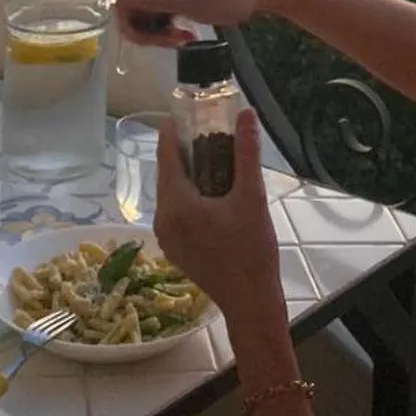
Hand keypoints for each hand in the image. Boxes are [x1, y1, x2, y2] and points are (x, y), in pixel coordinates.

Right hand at [116, 0, 274, 42]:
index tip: (161, 43)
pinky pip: (162, 8)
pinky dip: (170, 24)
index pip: (125, 4)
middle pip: (135, 9)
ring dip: (161, 30)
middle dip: (151, 32)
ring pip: (148, 11)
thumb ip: (158, 1)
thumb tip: (124, 1)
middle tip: (177, 43)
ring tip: (185, 39)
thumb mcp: (194, 4)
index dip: (135, 29)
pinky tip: (187, 32)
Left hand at [154, 111, 284, 338]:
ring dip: (189, 176)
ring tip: (216, 162)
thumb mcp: (252, 198)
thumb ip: (246, 153)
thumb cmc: (252, 251)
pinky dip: (189, 198)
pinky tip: (213, 195)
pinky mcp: (174, 249)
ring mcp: (166, 237)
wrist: (250, 302)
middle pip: (168, 173)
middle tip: (211, 135)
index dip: (175, 130)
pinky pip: (175, 212)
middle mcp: (163, 219)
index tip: (190, 113)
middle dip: (187, 152)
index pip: (166, 154)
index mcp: (176, 204)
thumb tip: (246, 115)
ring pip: (172, 193)